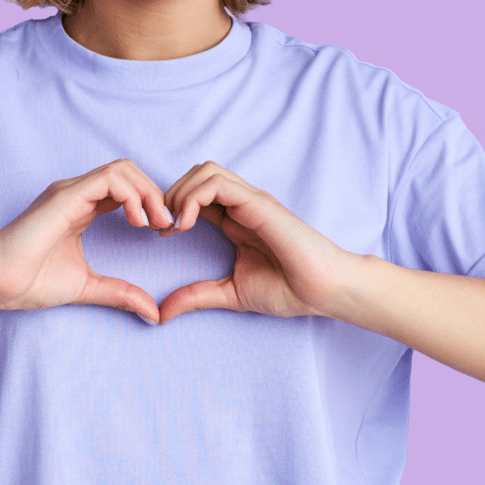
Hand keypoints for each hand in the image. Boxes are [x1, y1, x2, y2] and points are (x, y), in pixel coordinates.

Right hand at [0, 159, 167, 323]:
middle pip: (128, 172)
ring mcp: (70, 191)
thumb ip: (119, 293)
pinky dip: (132, 195)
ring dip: (147, 192)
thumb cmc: (29, 282)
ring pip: (122, 169)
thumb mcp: (88, 287)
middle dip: (154, 194)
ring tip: (154, 223)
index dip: (150, 204)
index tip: (162, 232)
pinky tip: (138, 221)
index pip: (125, 189)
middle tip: (166, 226)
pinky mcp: (65, 196)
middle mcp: (76, 193)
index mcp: (80, 208)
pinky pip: (109, 179)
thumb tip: (153, 313)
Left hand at [156, 161, 358, 322]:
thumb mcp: (230, 294)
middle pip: (196, 174)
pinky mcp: (258, 203)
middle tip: (163, 227)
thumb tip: (162, 313)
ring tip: (175, 225)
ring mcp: (251, 200)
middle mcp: (242, 204)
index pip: (195, 194)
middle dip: (171, 195)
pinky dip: (193, 198)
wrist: (322, 290)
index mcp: (235, 219)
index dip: (173, 208)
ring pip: (204, 171)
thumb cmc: (288, 289)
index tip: (162, 235)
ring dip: (180, 193)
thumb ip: (196, 297)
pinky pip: (217, 183)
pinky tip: (187, 224)